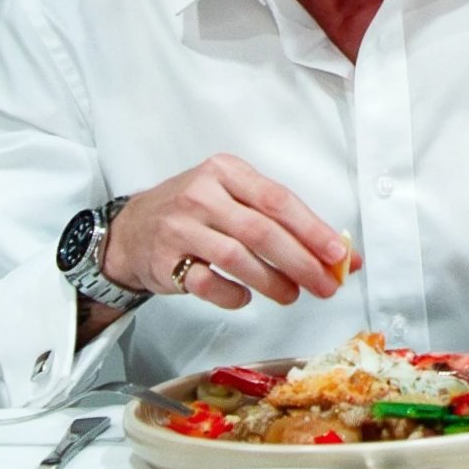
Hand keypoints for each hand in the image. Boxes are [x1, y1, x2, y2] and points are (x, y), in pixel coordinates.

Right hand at [103, 154, 359, 311]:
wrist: (131, 229)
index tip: (338, 254)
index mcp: (226, 171)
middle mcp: (202, 195)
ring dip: (272, 281)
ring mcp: (180, 227)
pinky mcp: (165, 260)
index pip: (278, 200)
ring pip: (236, 257)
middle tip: (325, 285)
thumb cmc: (194, 211)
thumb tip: (336, 253)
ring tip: (293, 295)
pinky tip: (247, 298)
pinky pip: (206, 283)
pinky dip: (232, 295)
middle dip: (300, 262)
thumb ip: (280, 220)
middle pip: (261, 231)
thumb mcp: (232, 197)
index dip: (312, 229)